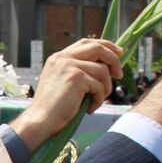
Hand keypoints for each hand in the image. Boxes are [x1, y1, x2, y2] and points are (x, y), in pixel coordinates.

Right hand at [12, 38, 122, 152]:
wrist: (41, 120)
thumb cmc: (53, 108)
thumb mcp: (63, 83)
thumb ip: (77, 71)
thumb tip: (105, 67)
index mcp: (58, 57)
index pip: (86, 42)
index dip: (105, 45)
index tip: (118, 53)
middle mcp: (63, 57)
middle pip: (98, 48)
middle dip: (114, 60)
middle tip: (119, 75)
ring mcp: (69, 66)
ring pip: (102, 70)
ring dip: (106, 87)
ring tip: (98, 100)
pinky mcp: (76, 78)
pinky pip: (99, 85)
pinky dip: (99, 99)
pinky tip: (90, 109)